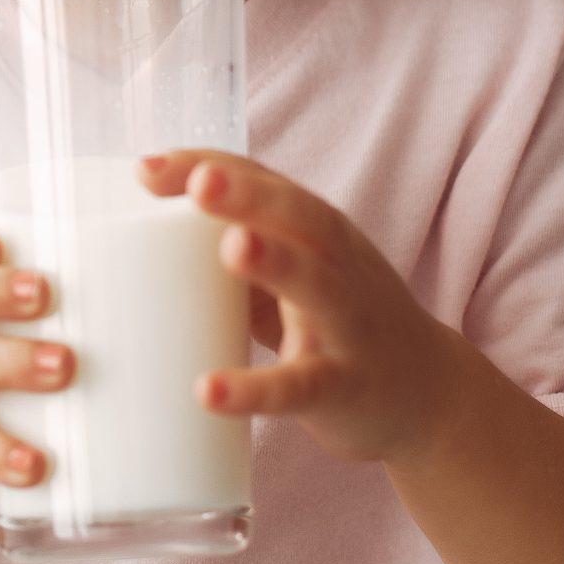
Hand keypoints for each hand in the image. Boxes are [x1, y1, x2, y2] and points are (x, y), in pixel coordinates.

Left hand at [141, 151, 461, 466]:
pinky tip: (209, 389)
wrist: (429, 396)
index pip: (262, 180)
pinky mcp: (345, 387)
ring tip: (231, 247)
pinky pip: (300, 386)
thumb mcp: (293, 273)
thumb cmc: (337, 322)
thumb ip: (235, 247)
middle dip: (250, 194)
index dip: (207, 167)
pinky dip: (257, 389)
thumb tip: (133, 237)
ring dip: (275, 262)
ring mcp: (347, 324)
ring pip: (315, 285)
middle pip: (298, 216)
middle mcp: (337, 264)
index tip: (144, 168)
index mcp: (315, 230)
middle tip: (201, 182)